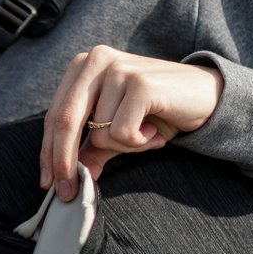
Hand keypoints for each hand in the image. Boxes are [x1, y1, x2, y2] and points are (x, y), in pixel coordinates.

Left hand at [40, 46, 223, 200]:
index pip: (54, 116)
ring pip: (100, 134)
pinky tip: (154, 131)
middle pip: (64, 122)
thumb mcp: (118, 132)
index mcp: (83, 67)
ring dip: (124, 147)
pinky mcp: (140, 83)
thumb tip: (69, 179)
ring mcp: (119, 69)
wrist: (205, 96)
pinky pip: (122, 133)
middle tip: (68, 192)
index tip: (47, 183)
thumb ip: (92, 150)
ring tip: (146, 135)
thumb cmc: (157, 112)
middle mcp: (96, 61)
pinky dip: (139, 142)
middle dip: (64, 163)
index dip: (48, 153)